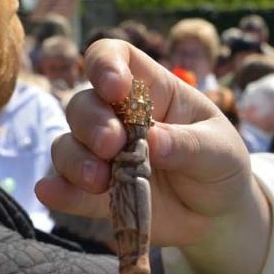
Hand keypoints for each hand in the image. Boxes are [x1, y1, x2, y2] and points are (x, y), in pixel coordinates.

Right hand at [36, 40, 270, 273]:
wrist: (220, 215)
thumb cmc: (221, 167)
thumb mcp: (220, 151)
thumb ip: (188, 144)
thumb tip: (152, 141)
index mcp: (153, 91)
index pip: (115, 58)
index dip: (105, 64)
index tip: (114, 88)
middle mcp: (120, 119)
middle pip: (84, 103)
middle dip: (91, 121)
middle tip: (112, 145)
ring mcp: (105, 158)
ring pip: (68, 145)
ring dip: (74, 158)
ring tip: (97, 180)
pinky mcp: (98, 195)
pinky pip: (69, 189)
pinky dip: (59, 190)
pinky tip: (52, 192)